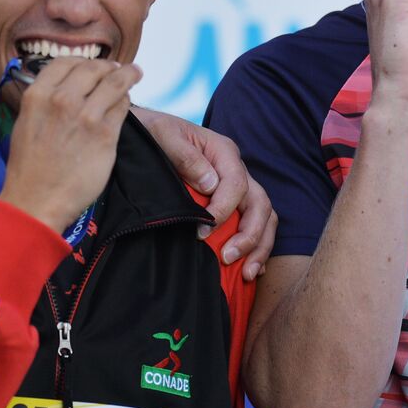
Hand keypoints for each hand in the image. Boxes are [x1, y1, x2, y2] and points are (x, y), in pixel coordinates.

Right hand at [1, 57, 140, 234]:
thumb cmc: (29, 167)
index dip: (83, 61)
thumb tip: (68, 86)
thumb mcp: (26, 123)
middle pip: (94, 68)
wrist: (36, 200)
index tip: (92, 64)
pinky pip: (123, 107)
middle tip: (118, 68)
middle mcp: (62, 100)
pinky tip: (126, 102)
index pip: (66, 62)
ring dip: (128, 75)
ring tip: (135, 73)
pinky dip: (126, 101)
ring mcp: (86, 116)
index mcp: (37, 95)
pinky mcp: (106, 134)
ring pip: (115, 83)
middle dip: (109, 66)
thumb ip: (46, 100)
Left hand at [132, 107, 276, 278]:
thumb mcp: (163, 135)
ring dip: (259, 246)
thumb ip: (185, 156)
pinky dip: (258, 247)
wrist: (142, 133)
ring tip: (248, 273)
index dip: (224, 211)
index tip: (201, 233)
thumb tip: (211, 184)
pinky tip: (250, 270)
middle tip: (227, 258)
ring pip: (265, 216)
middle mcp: (236, 169)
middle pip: (260, 203)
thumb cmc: (151, 134)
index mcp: (223, 152)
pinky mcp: (232, 203)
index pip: (237, 184)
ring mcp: (237, 187)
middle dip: (250, 235)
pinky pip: (256, 225)